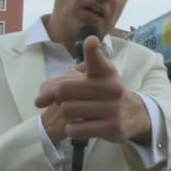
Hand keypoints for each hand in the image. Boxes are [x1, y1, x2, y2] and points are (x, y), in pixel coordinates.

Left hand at [35, 36, 151, 143]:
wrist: (132, 114)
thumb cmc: (101, 94)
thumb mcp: (86, 82)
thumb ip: (58, 85)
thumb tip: (38, 101)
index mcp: (105, 71)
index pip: (97, 59)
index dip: (92, 50)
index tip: (91, 41)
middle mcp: (112, 87)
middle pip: (65, 90)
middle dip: (61, 98)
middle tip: (70, 101)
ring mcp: (113, 108)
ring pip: (68, 111)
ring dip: (67, 115)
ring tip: (78, 114)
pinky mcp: (112, 128)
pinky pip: (75, 129)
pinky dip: (72, 129)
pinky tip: (82, 125)